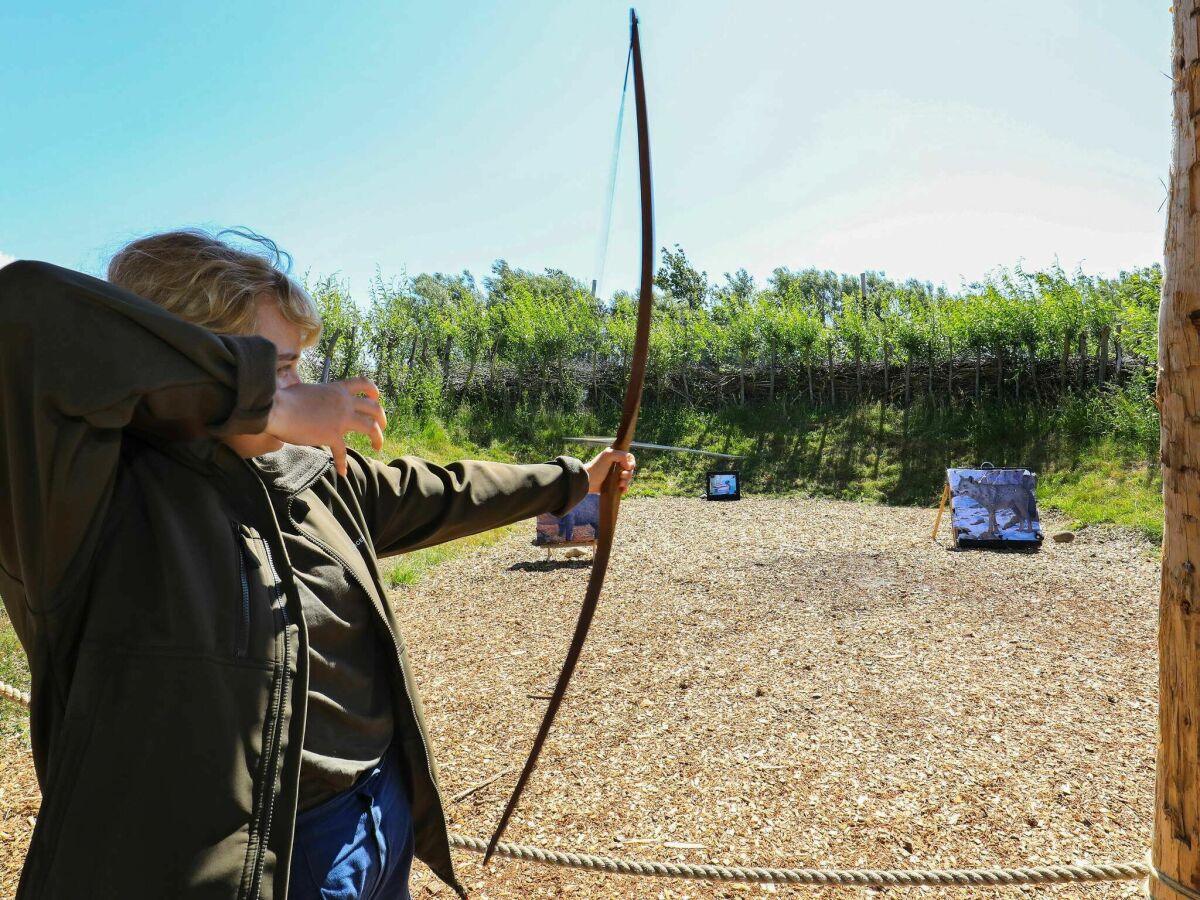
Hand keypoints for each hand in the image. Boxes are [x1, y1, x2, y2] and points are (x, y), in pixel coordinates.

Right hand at [265, 377, 387, 476]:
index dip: (373, 390)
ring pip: (371, 428)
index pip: (363, 384)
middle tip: (383, 425)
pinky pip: (342, 453)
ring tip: (378, 446)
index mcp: (337, 390)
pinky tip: (343, 472)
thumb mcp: (308, 390)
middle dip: (382, 417)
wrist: (277, 408)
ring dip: (378, 438)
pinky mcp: (332, 436)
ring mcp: (341, 419)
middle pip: (374, 408)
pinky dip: (343, 463)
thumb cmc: (285, 399)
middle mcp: (344, 403)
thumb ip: (318, 395)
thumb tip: (314, 399)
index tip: (376, 397)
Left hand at [583, 448, 635, 493]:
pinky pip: (624, 487)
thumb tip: (629, 466)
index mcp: (615, 457)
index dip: (631, 462)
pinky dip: (624, 488)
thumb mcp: (608, 455)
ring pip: (628, 478)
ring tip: (620, 483)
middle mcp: (616, 465)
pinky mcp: (614, 485)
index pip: (629, 458)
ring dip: (626, 481)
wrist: (588, 480)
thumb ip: (621, 455)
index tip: (627, 467)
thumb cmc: (597, 467)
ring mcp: (615, 475)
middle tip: (622, 476)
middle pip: (630, 469)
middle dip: (628, 473)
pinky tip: (622, 489)